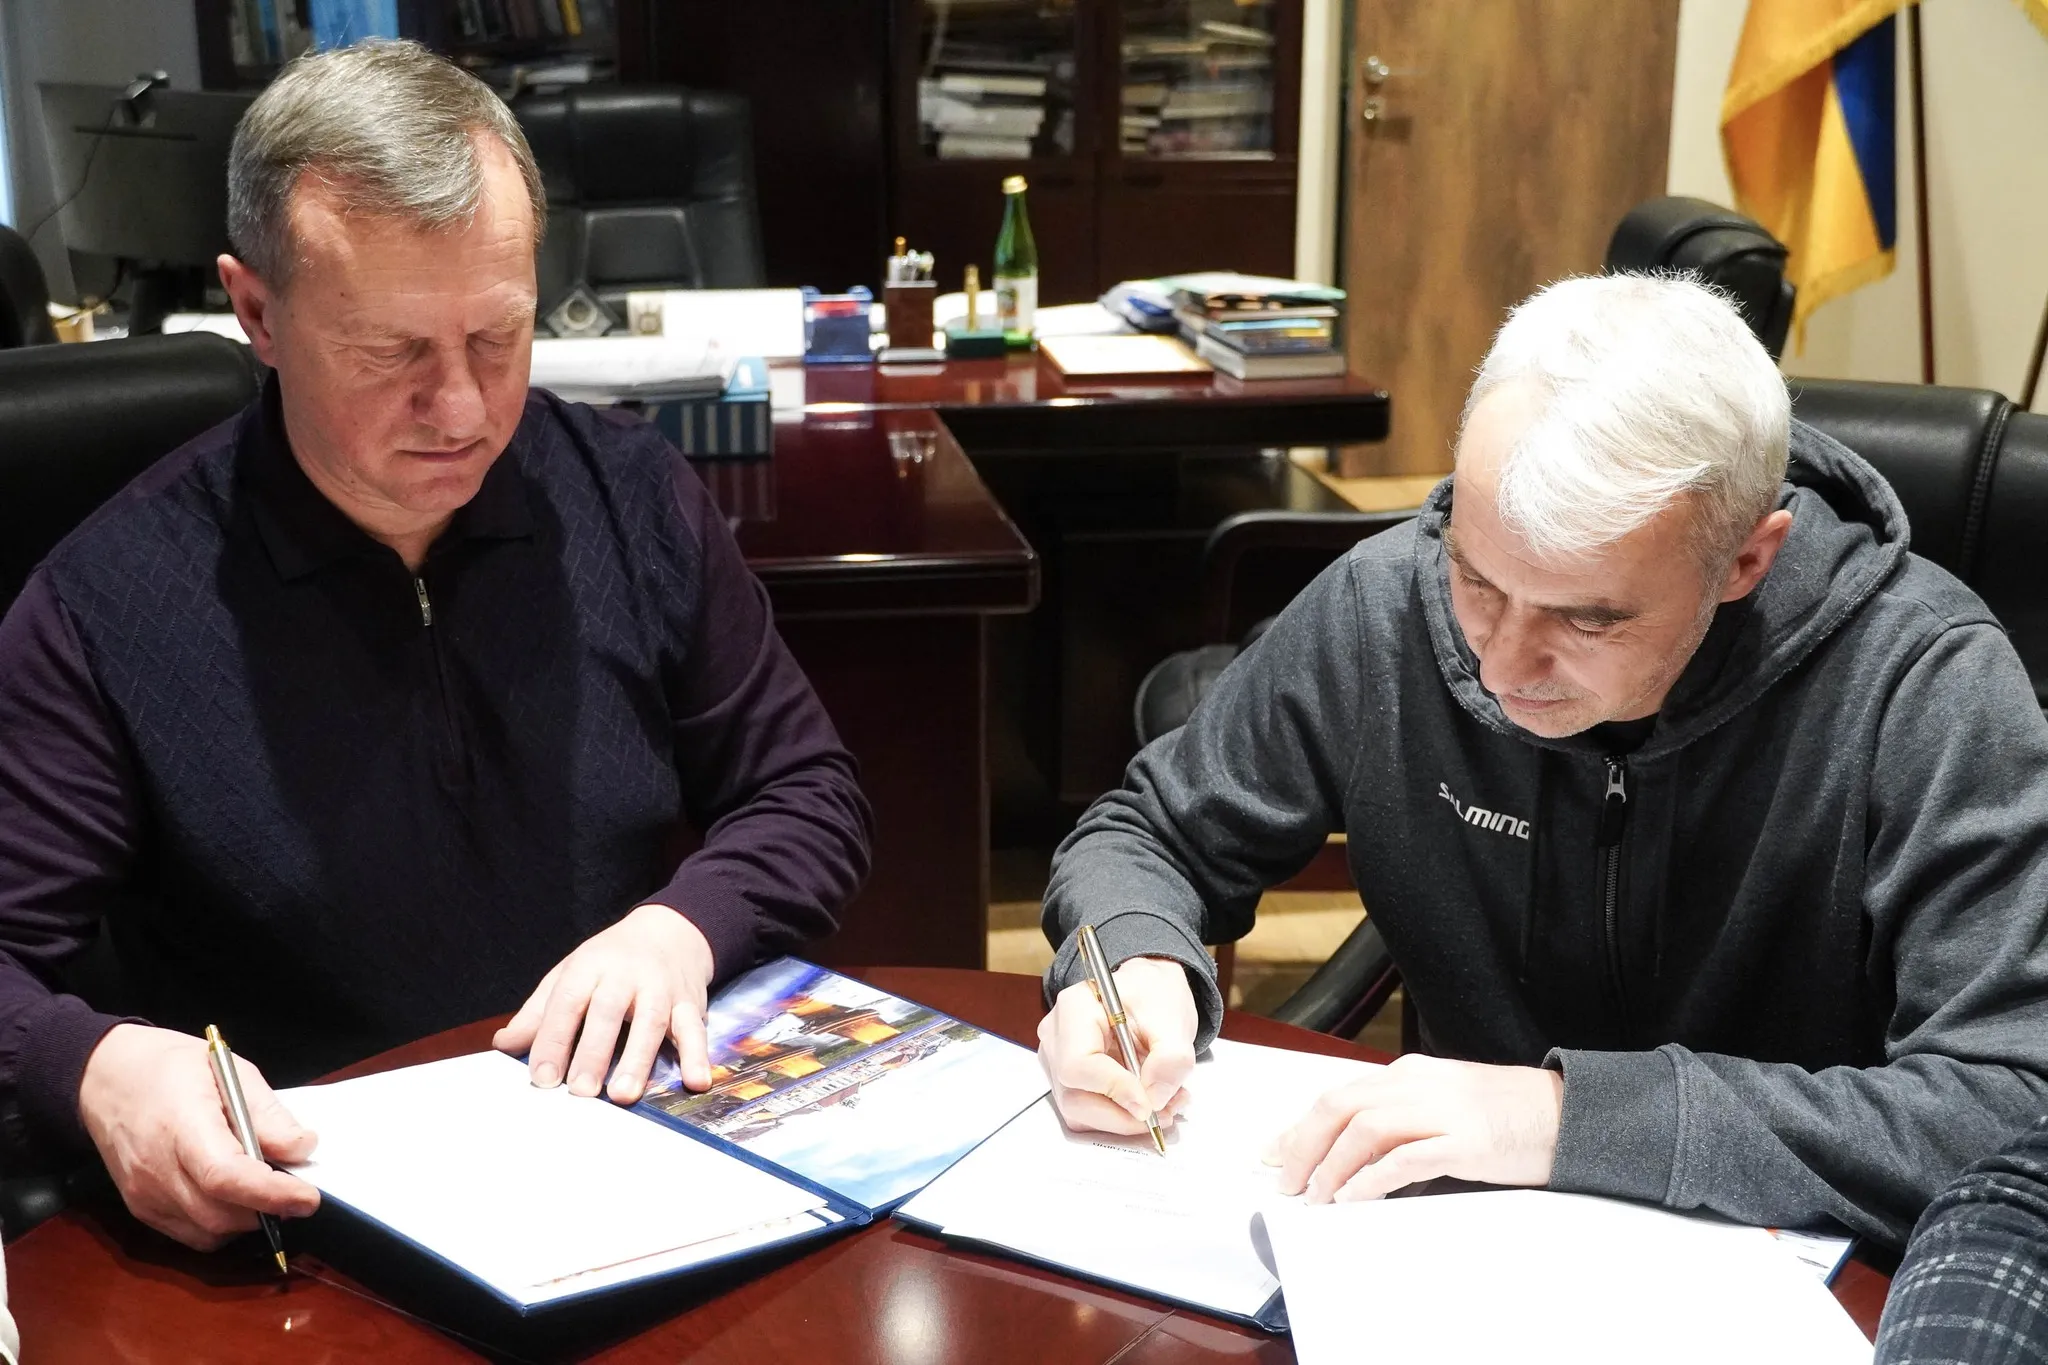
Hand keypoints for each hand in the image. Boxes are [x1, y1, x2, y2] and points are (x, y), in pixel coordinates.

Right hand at [78, 1023, 320, 1250]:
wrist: (105, 1078)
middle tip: (295, 1189)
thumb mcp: (229, 1071)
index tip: (309, 1198)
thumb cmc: (171, 1068)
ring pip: (208, 1232)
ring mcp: (144, 1195)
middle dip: (267, 1210)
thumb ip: (267, 1114)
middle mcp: (157, 1169)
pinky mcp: (140, 1209)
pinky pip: (190, 1234)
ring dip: (246, 1221)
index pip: (225, 1176)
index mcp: (181, 1126)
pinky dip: (221, 1226)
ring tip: (264, 1189)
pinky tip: (233, 1198)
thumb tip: (302, 1149)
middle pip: (220, 1214)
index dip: (271, 1194)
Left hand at [493, 903, 714, 1103]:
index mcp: (589, 967)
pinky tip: (697, 1081)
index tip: (542, 1078)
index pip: (567, 1002)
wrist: (671, 931)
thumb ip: (539, 1012)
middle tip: (581, 1092)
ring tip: (624, 1095)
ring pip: (651, 1022)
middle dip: (593, 1052)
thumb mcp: (571, 973)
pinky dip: (698, 1056)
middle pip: (608, 1012)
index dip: (553, 1039)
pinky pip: (694, 1030)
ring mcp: (661, 988)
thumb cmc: (611, 961)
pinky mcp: (690, 1003)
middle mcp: (626, 975)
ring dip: (639, 1059)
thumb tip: (503, 1045)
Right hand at [1037, 955, 1198, 1135]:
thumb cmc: (1154, 995)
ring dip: (1124, 1120)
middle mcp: (1056, 1037)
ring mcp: (1057, 1061)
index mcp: (1075, 1009)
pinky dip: (1119, 1118)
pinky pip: (1087, 1114)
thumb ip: (1171, 1059)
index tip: (1149, 1104)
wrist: (1149, 993)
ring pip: (1079, 1113)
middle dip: (1122, 1116)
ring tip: (1163, 1104)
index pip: (1078, 1064)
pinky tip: (1147, 1101)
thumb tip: (1154, 1099)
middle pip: (1074, 1098)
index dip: (1114, 1090)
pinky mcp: (1067, 1081)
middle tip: (1164, 1113)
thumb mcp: (1174, 1019)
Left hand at [1268, 1054, 1562, 1202]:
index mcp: (1408, 1075)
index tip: (1273, 1154)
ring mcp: (1441, 1111)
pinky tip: (1354, 1197)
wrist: (1567, 1113)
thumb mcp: (1443, 1104)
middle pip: (1339, 1107)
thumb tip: (1351, 1153)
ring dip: (1331, 1166)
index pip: (1338, 1095)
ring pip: (1363, 1129)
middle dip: (1302, 1146)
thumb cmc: (1506, 1114)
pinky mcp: (1464, 1143)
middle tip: (1286, 1182)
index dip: (1298, 1127)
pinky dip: (1370, 1179)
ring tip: (1316, 1197)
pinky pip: (1404, 1158)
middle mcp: (1417, 1085)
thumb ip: (1400, 1119)